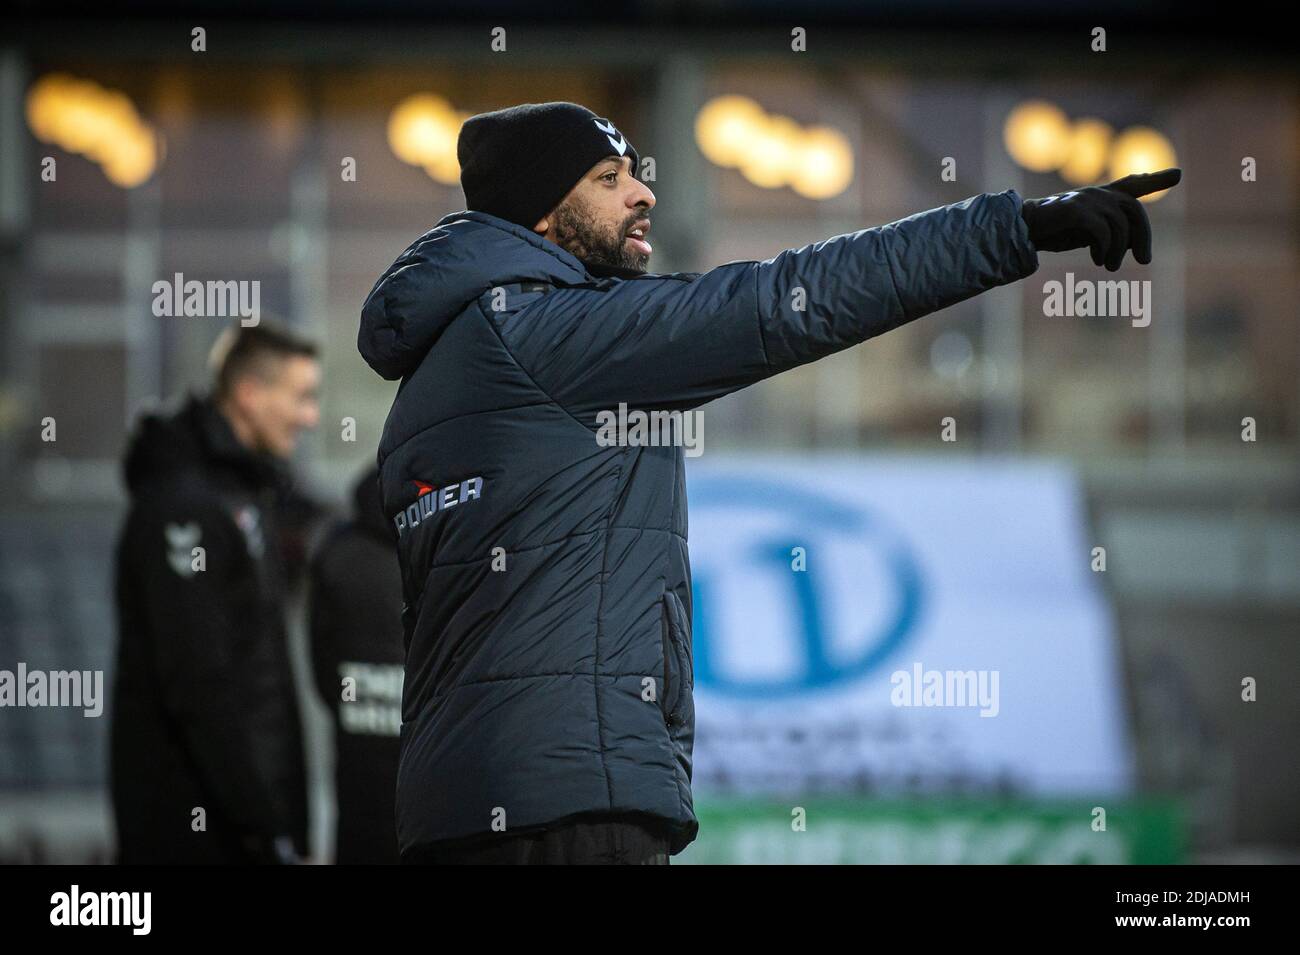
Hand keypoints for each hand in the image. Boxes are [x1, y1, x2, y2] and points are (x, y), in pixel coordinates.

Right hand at [1020, 168, 1181, 270]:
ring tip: (1110, 266)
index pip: (1132, 185)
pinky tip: (1097, 259)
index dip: (1155, 180)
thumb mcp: (1087, 233)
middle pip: (1135, 211)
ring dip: (1119, 250)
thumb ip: (1111, 233)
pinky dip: (1104, 248)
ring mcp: (1088, 199)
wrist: (1023, 229)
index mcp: (1100, 196)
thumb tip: (1135, 244)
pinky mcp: (1077, 210)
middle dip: (1144, 237)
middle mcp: (1098, 193)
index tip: (1177, 175)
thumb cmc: (1054, 232)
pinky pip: (1104, 230)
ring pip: (1121, 224)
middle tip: (1144, 260)